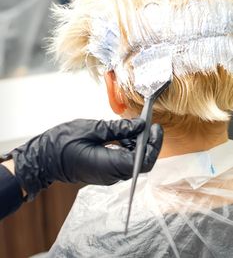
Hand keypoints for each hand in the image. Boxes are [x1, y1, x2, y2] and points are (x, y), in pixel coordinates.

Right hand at [11, 119, 162, 199]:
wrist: (43, 158)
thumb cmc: (63, 143)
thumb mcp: (92, 129)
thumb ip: (118, 128)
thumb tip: (139, 125)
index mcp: (109, 166)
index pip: (143, 162)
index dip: (154, 145)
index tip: (156, 127)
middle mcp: (112, 175)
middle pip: (140, 162)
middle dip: (147, 142)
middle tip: (145, 123)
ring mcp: (108, 175)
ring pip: (132, 161)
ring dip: (136, 143)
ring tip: (128, 127)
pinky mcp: (105, 171)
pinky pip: (122, 161)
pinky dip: (126, 147)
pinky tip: (120, 134)